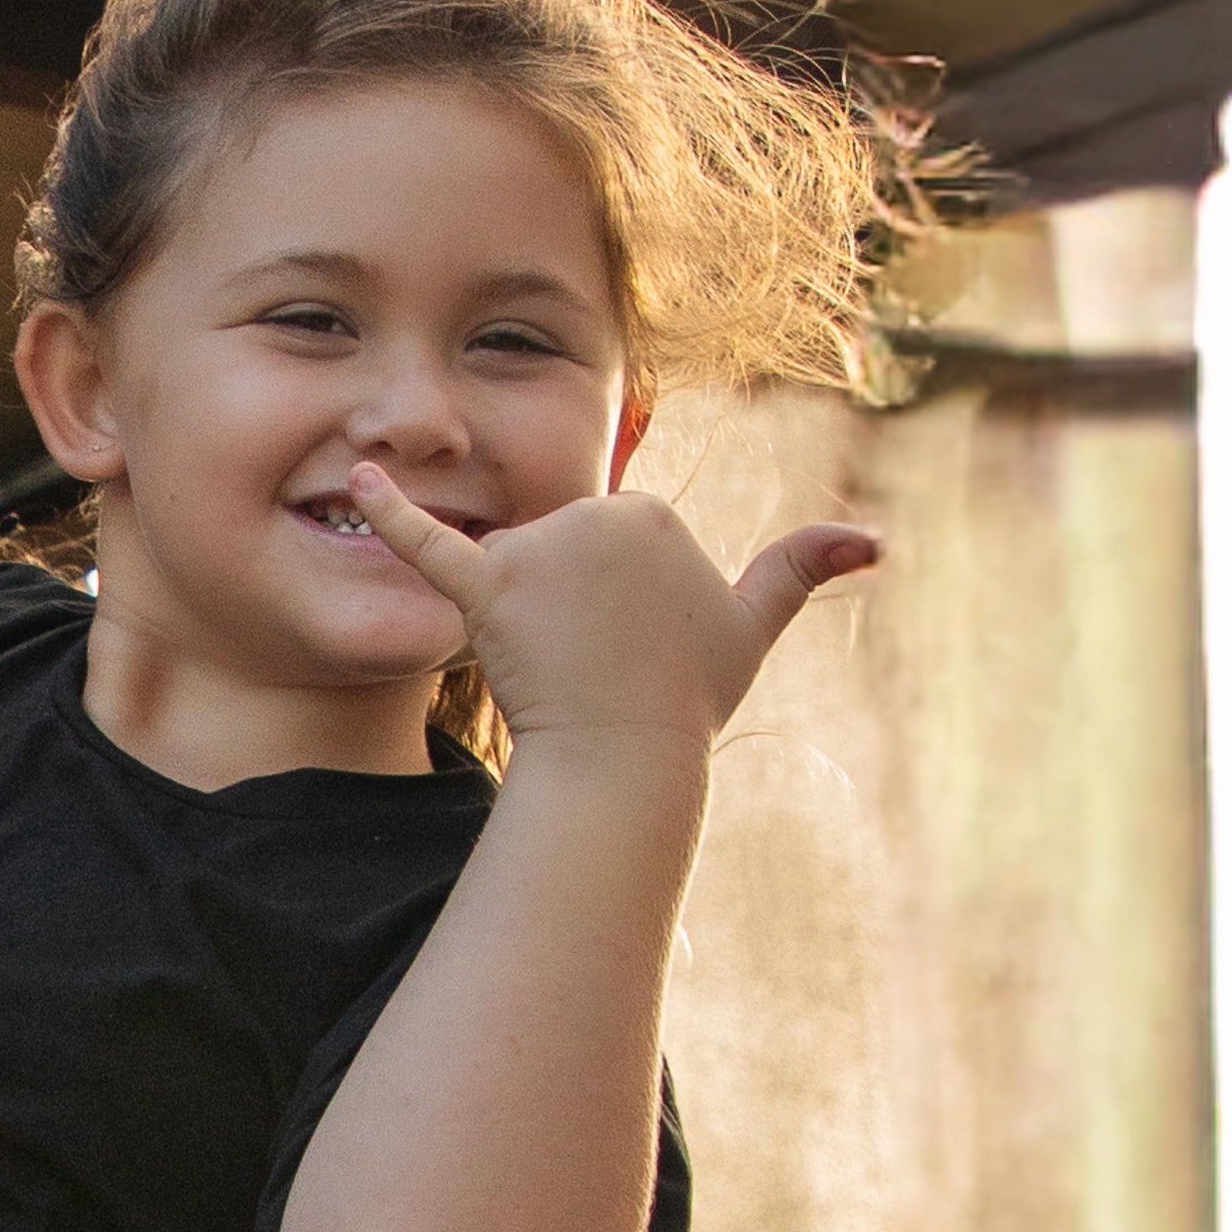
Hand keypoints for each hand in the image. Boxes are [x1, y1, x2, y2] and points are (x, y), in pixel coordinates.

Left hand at [330, 476, 875, 754]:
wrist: (623, 755)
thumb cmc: (684, 696)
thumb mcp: (750, 628)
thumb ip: (800, 570)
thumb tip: (874, 540)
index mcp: (648, 511)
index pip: (601, 538)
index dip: (608, 595)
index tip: (626, 638)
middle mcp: (596, 514)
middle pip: (553, 545)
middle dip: (562, 601)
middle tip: (589, 656)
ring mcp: (541, 551)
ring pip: (509, 567)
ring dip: (520, 614)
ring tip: (551, 659)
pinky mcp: (488, 588)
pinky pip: (428, 545)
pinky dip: (389, 512)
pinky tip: (357, 476)